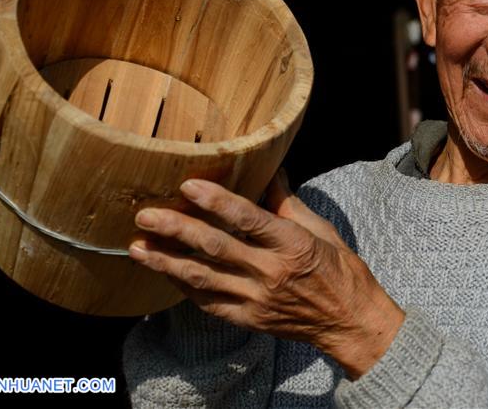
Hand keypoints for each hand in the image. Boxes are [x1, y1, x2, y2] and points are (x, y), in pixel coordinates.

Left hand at [127, 169, 404, 378]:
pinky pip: (208, 303)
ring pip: (202, 279)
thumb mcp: (319, 229)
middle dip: (176, 230)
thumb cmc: (338, 270)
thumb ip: (286, 202)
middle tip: (146, 216)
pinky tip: (164, 272)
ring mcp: (257, 299)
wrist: (349, 322)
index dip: (216, 201)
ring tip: (138, 248)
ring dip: (166, 262)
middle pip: (215, 248)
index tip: (188, 186)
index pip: (248, 218)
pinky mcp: (249, 319)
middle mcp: (271, 272)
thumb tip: (269, 167)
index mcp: (292, 244)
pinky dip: (183, 287)